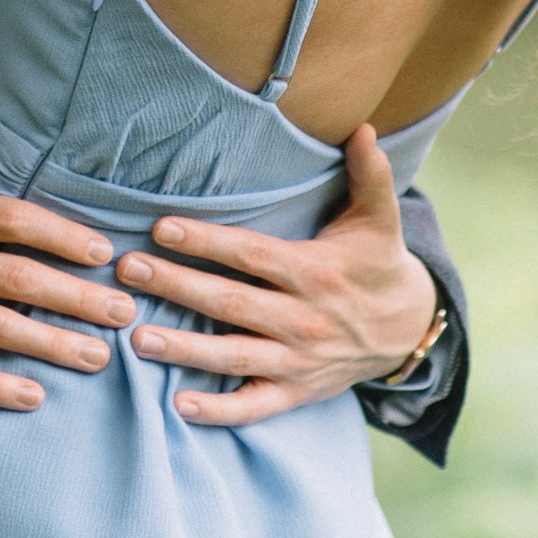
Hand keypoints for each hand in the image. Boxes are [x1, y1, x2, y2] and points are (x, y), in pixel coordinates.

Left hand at [115, 124, 439, 426]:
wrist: (409, 329)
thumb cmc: (379, 263)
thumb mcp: (380, 218)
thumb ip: (370, 173)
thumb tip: (363, 126)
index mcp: (316, 273)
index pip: (252, 254)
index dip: (207, 242)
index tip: (161, 227)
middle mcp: (305, 320)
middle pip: (231, 303)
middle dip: (177, 287)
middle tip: (128, 271)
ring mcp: (299, 361)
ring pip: (235, 356)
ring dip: (185, 350)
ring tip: (138, 338)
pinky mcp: (297, 392)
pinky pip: (254, 407)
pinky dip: (219, 411)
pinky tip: (179, 405)